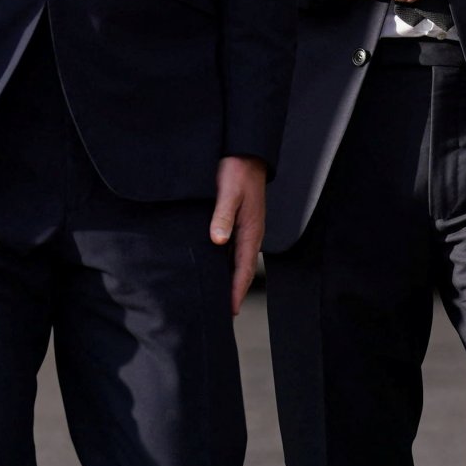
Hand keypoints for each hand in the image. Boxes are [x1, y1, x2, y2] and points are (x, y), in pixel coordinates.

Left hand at [210, 155, 267, 315]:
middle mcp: (250, 233)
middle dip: (232, 291)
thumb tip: (218, 240)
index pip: (244, 269)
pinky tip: (213, 267)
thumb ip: (223, 215)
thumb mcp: (229, 191)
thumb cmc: (237, 169)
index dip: (236, 291)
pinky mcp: (238, 220)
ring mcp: (245, 227)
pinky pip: (231, 248)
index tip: (230, 312)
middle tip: (220, 313)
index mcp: (251, 230)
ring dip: (227, 278)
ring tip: (216, 296)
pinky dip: (223, 262)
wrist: (245, 151)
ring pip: (235, 260)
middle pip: (240, 269)